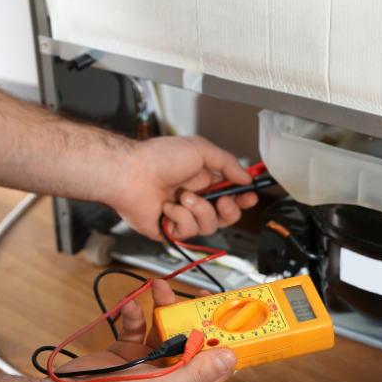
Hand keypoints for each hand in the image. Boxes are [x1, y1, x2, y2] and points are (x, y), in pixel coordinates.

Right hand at [55, 280, 236, 381]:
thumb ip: (196, 372)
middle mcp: (169, 375)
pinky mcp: (127, 351)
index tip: (228, 317)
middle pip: (191, 341)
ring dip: (163, 307)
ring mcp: (147, 362)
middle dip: (193, 316)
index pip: (216, 366)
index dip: (225, 342)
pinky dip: (134, 314)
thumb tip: (229, 359)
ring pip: (165, 329)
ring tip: (159, 288)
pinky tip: (129, 308)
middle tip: (196, 294)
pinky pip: (138, 327)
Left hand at [107, 136, 258, 240]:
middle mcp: (194, 199)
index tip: (250, 196)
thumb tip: (245, 176)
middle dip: (229, 210)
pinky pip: (188, 232)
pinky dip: (180, 217)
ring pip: (209, 226)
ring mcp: (181, 216)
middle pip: (225, 216)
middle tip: (223, 200)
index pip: (231, 195)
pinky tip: (167, 206)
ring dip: (199, 210)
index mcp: (202, 180)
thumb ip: (228, 163)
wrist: (131, 173)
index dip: (242, 198)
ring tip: (183, 197)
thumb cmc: (158, 158)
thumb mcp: (200, 149)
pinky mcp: (169, 230)